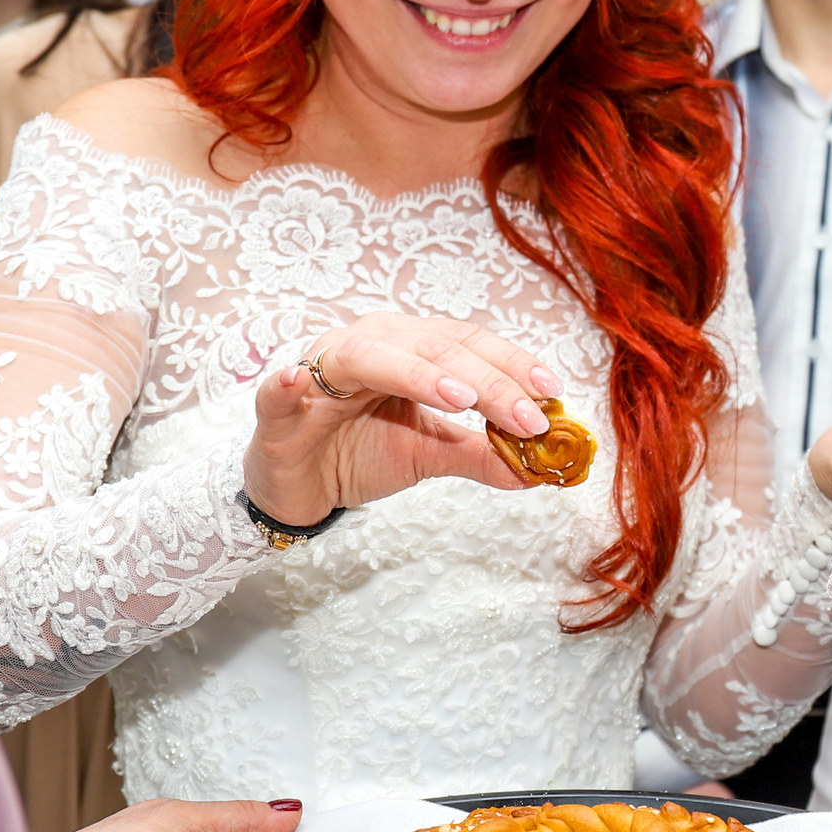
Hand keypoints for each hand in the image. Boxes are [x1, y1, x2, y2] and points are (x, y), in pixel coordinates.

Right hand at [244, 313, 560, 525]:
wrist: (298, 486)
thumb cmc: (360, 452)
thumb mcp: (430, 454)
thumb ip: (482, 454)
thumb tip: (541, 469)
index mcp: (408, 347)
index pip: (467, 345)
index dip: (511, 364)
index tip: (552, 393)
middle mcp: (369, 345)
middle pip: (433, 349)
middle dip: (487, 381)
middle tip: (526, 417)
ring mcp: (320, 372)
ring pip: (371, 358)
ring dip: (417, 374)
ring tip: (461, 398)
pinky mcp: (279, 409)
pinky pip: (280, 391)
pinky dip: (287, 384)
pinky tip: (297, 380)